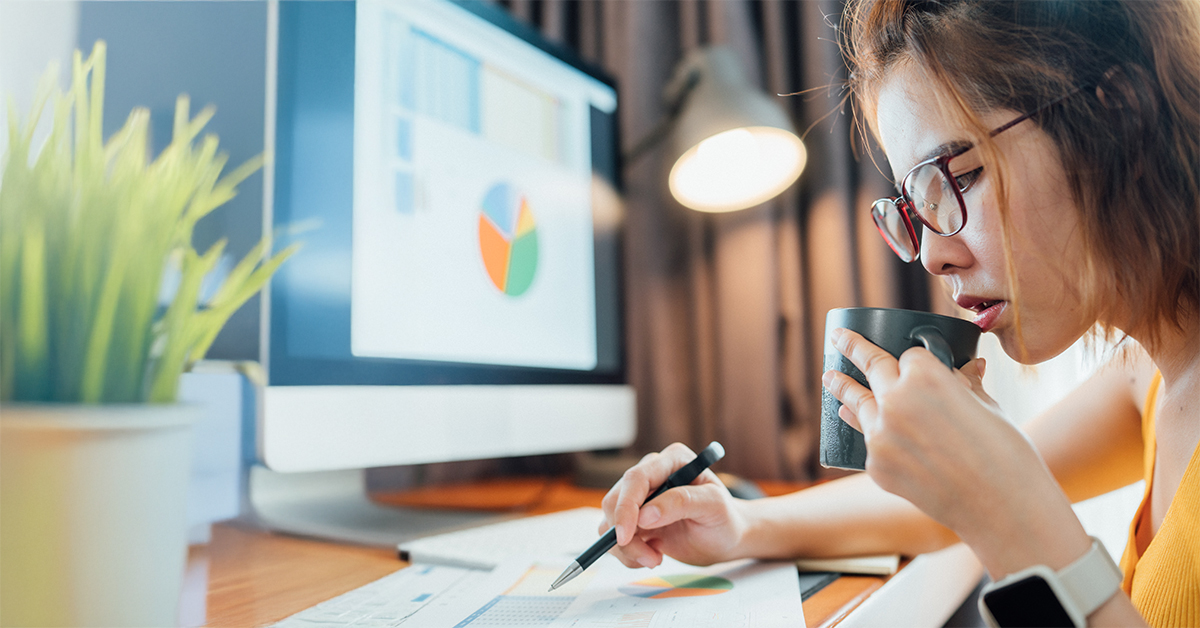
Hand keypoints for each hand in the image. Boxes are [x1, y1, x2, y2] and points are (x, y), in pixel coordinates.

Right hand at [600, 442, 748, 567]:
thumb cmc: (724, 518)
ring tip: (655, 558)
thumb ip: (681, 503)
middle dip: (625, 535)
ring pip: (609, 521)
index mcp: (671, 461)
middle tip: (652, 559)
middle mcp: (651, 474)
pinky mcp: (633, 519)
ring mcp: (639, 497)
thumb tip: (645, 514)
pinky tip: (652, 555)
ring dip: (627, 548)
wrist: (724, 538)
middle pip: (615, 500)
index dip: (626, 507)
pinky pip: (613, 536)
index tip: (626, 536)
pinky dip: (627, 553)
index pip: (636, 478)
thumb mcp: (713, 506)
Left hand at [821, 328, 1089, 575]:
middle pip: (871, 366)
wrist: (1001, 508)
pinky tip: (854, 422)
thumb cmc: (1005, 453)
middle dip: (853, 348)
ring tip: (829, 376)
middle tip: (838, 339)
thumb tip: (971, 366)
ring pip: (856, 402)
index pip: (910, 356)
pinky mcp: (875, 466)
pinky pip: (871, 443)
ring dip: (841, 387)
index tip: (912, 359)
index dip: (917, 361)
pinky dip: (873, 434)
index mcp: (925, 375)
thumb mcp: (988, 408)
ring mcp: (880, 435)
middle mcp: (894, 399)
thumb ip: (967, 385)